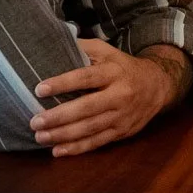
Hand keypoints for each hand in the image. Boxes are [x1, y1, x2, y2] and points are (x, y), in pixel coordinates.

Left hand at [31, 38, 190, 156]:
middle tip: (35, 121)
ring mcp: (122, 115)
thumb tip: (53, 42)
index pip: (86, 77)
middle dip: (59, 116)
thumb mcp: (108, 51)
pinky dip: (77, 148)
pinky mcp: (122, 131)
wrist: (157, 86)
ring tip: (40, 137)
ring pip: (90, 128)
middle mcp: (120, 94)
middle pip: (87, 108)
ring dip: (63, 135)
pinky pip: (98, 142)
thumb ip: (83, 48)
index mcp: (114, 72)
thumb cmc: (123, 67)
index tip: (39, 89)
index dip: (63, 84)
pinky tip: (58, 151)